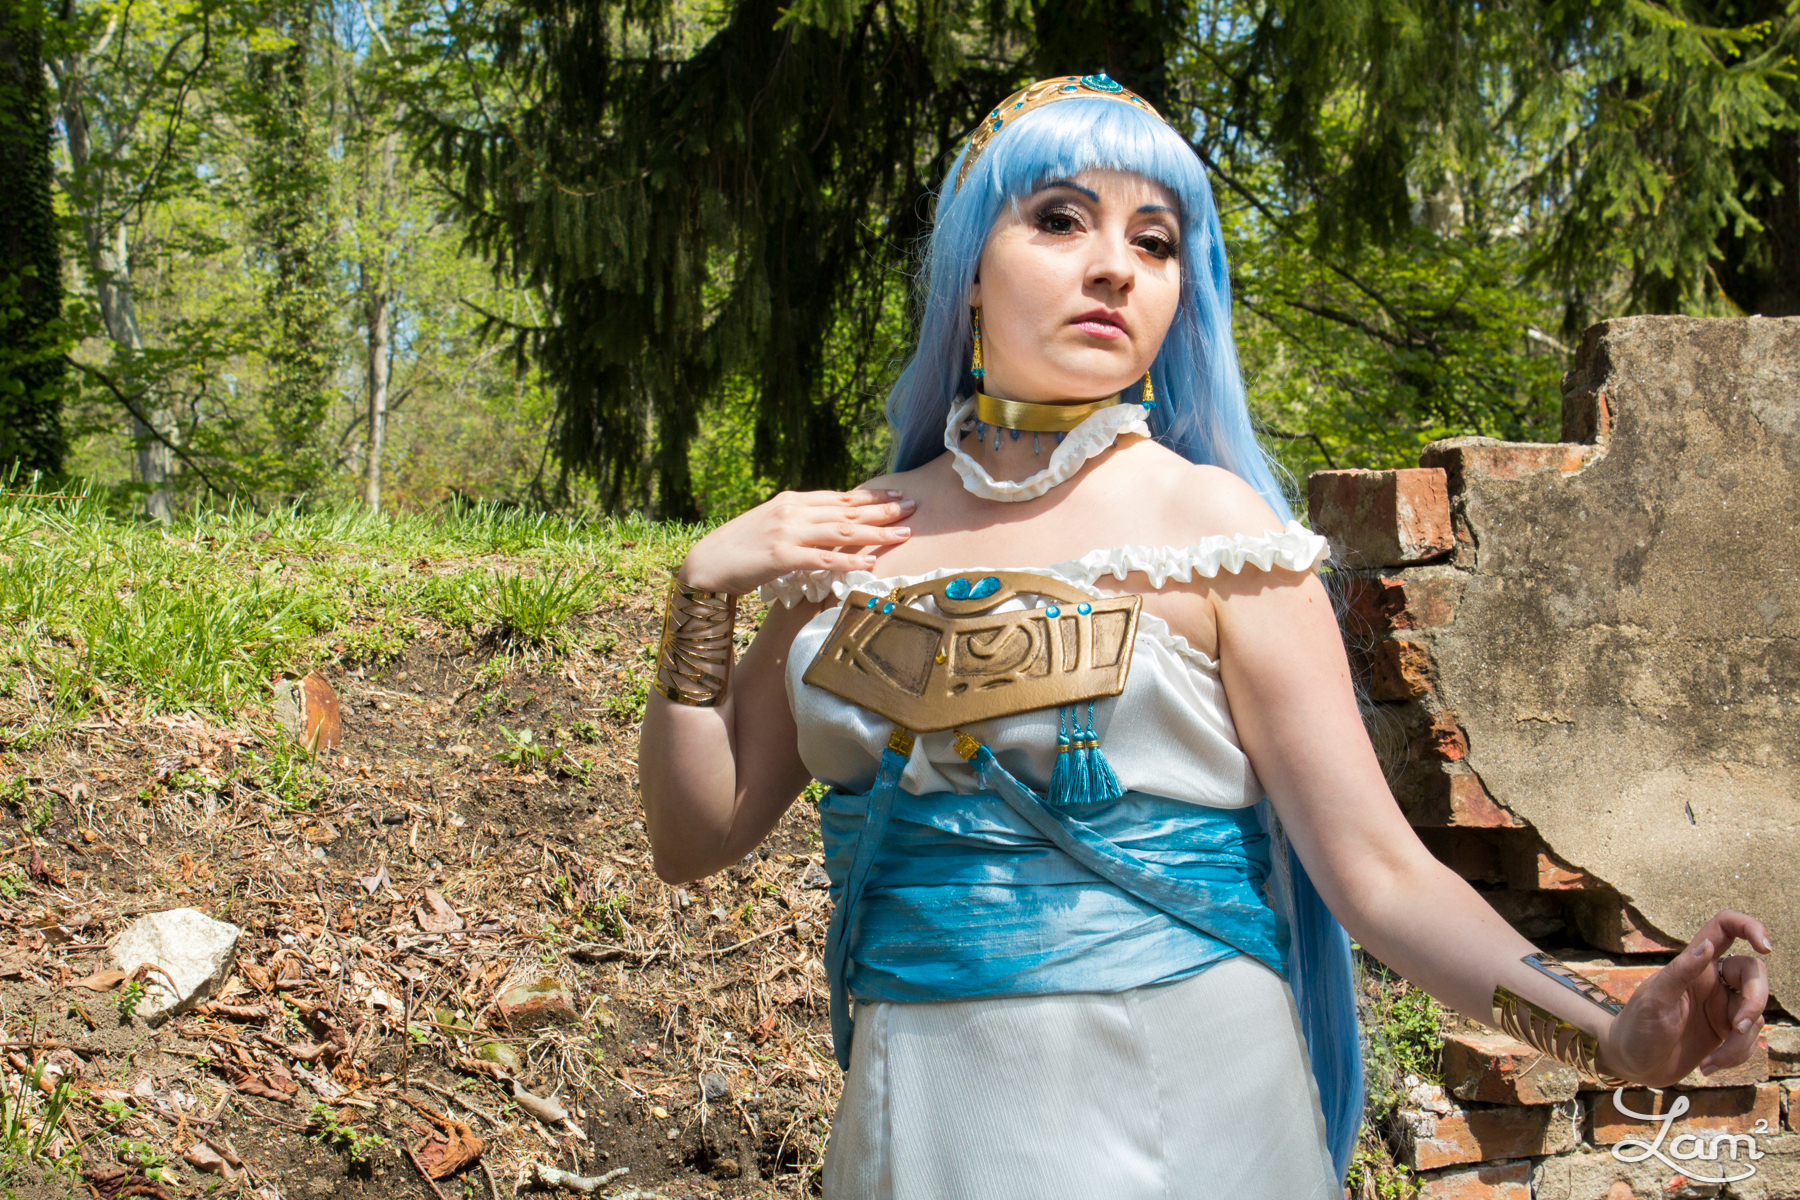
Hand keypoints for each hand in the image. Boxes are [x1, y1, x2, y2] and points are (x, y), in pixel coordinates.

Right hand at [678, 488, 914, 594]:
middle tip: (914, 508)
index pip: (840, 498)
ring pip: (841, 531)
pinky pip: (823, 559)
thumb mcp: (772, 526)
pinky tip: (870, 564)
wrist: (706, 563)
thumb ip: (799, 522)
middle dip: (883, 511)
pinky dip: (848, 560)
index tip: (897, 498)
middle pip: (848, 510)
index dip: (872, 499)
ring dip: (876, 533)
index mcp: (792, 502)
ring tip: (903, 535)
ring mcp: (787, 532)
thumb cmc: (739, 549)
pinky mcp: (782, 556)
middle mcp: (793, 511)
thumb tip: (828, 525)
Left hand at [1599, 910, 1772, 1087]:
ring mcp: (1721, 1007)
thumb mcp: (1655, 1001)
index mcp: (1692, 965)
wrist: (1632, 1065)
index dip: (1749, 927)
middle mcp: (1711, 981)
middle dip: (1754, 1001)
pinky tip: (1708, 1066)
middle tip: (1737, 1027)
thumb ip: (1681, 972)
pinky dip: (1735, 1056)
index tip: (1765, 946)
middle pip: (1753, 974)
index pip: (1724, 928)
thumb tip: (1708, 945)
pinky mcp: (1726, 1032)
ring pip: (1756, 1013)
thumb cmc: (1636, 1028)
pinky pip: (1749, 1039)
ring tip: (1710, 1062)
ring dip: (1740, 1042)